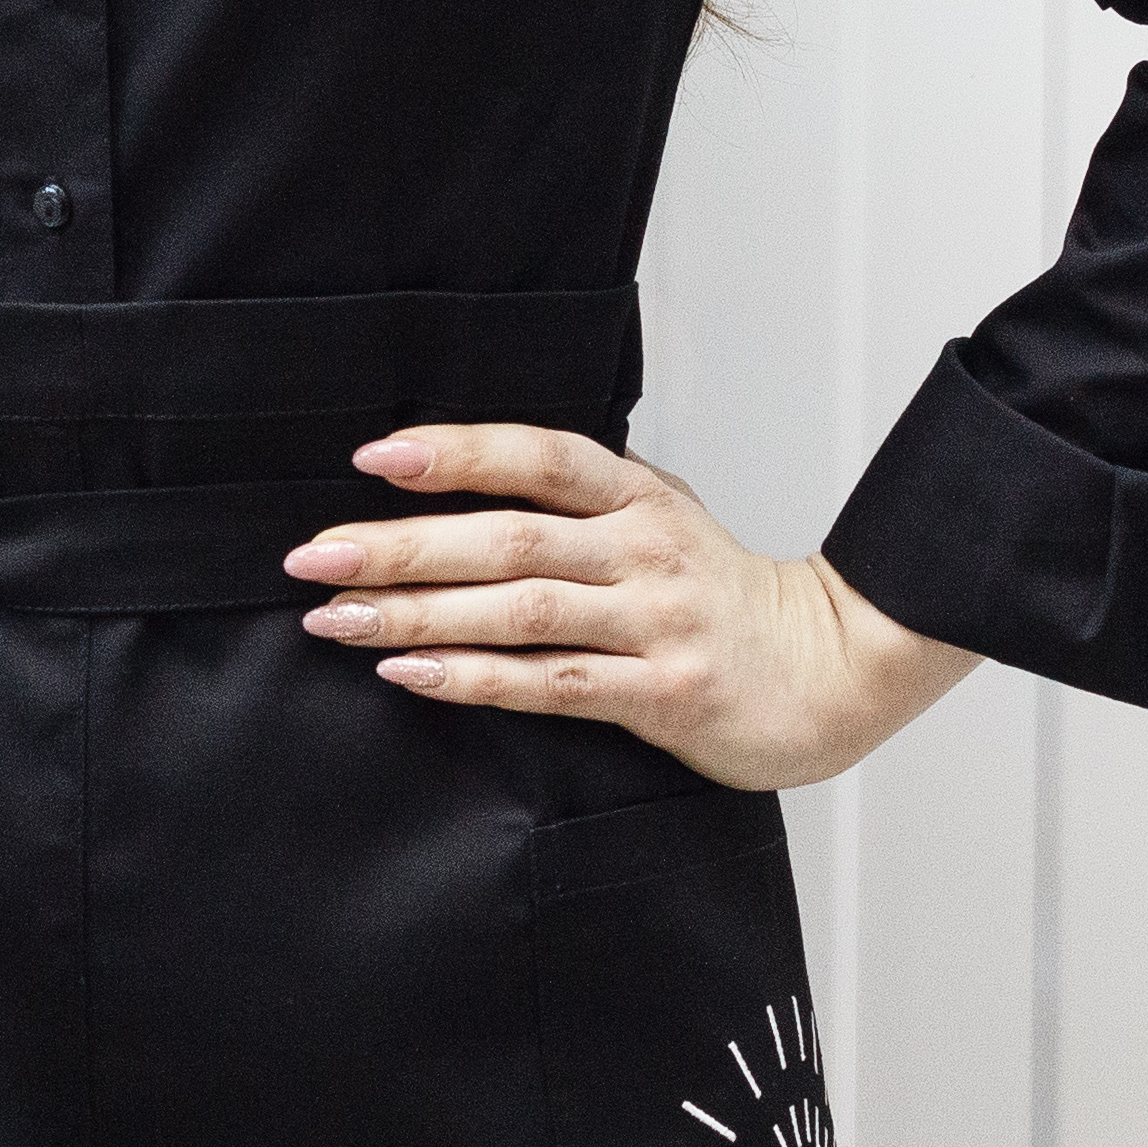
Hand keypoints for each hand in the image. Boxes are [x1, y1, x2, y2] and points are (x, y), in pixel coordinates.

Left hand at [283, 422, 982, 791]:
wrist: (832, 669)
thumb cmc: (725, 597)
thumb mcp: (663, 521)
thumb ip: (581, 501)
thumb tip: (464, 482)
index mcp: (640, 498)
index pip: (539, 457)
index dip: (456, 453)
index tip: (375, 458)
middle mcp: (644, 551)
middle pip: (508, 538)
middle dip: (400, 545)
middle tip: (315, 554)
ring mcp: (653, 622)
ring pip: (518, 611)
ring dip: (416, 612)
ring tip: (336, 617)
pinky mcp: (659, 693)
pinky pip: (547, 685)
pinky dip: (470, 677)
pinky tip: (408, 672)